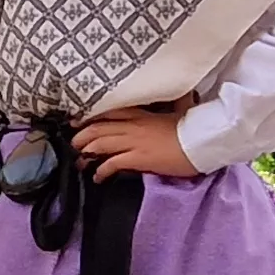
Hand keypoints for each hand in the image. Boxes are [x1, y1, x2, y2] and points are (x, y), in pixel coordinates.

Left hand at [72, 109, 200, 179]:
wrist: (201, 141)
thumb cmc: (193, 129)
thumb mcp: (179, 112)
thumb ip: (172, 106)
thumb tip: (181, 97)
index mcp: (142, 114)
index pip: (111, 112)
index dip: (93, 117)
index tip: (80, 121)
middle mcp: (133, 126)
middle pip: (99, 127)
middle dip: (82, 136)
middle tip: (73, 143)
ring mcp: (134, 142)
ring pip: (101, 143)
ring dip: (86, 152)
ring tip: (79, 159)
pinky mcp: (138, 158)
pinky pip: (112, 163)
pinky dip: (101, 170)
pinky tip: (97, 176)